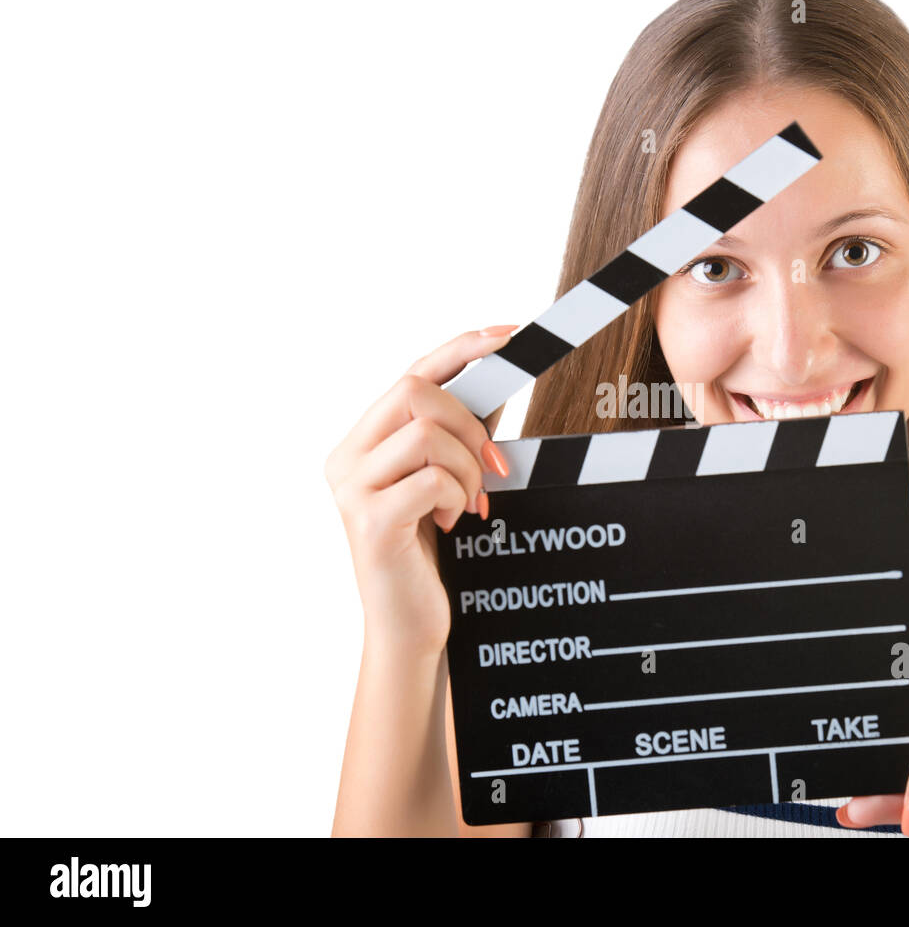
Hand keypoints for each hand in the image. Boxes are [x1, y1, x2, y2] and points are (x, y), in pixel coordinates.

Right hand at [324, 326, 515, 654]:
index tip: (509, 334)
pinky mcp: (368, 521)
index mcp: (362, 442)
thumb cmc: (428, 555)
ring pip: (426, 433)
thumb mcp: (442, 484)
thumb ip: (455, 437)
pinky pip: (430, 478)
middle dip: (470, 423)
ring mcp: (350, 489)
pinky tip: (452, 523)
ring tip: (467, 504)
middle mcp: (346, 458)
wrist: (411, 628)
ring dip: (467, 467)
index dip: (461, 348)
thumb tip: (496, 381)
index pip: (411, 372)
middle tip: (494, 467)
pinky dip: (456, 496)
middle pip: (415, 391)